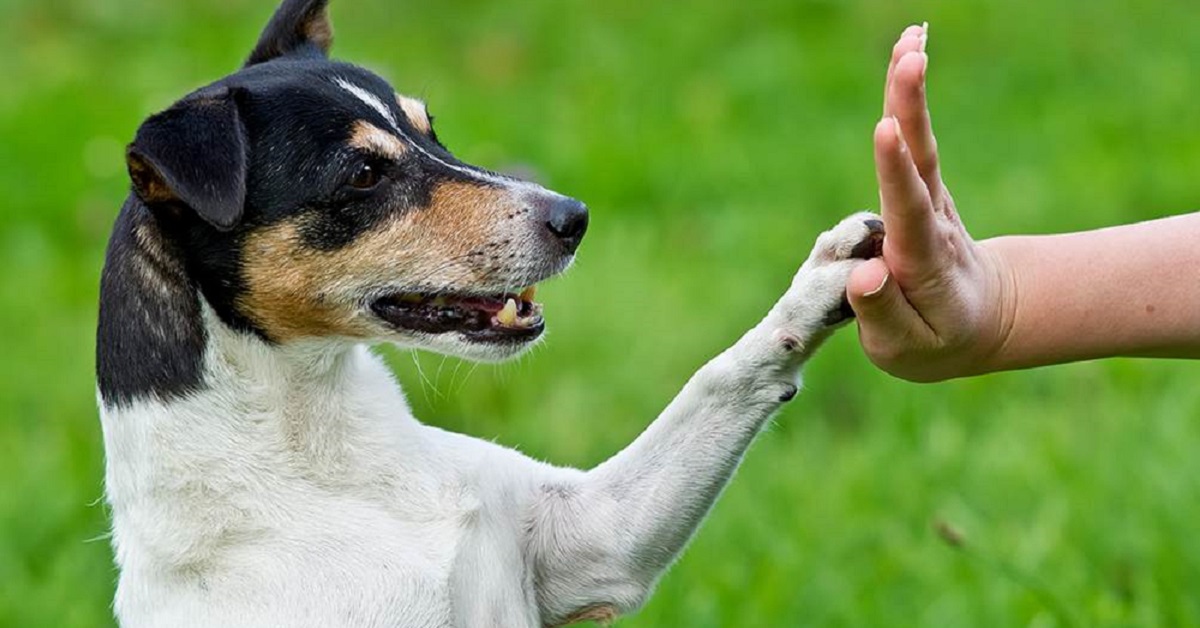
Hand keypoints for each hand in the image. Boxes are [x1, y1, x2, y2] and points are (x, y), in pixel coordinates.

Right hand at [846, 24, 1015, 381]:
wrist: (981, 320)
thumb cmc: (936, 340)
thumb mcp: (907, 349)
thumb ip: (883, 314)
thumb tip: (865, 273)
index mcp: (922, 262)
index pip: (908, 212)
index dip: (895, 172)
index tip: (886, 131)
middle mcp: (931, 221)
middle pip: (920, 160)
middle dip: (911, 109)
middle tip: (911, 58)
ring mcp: (929, 200)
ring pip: (919, 142)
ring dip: (911, 91)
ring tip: (911, 39)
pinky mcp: (921, 188)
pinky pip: (912, 140)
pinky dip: (908, 97)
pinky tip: (907, 51)